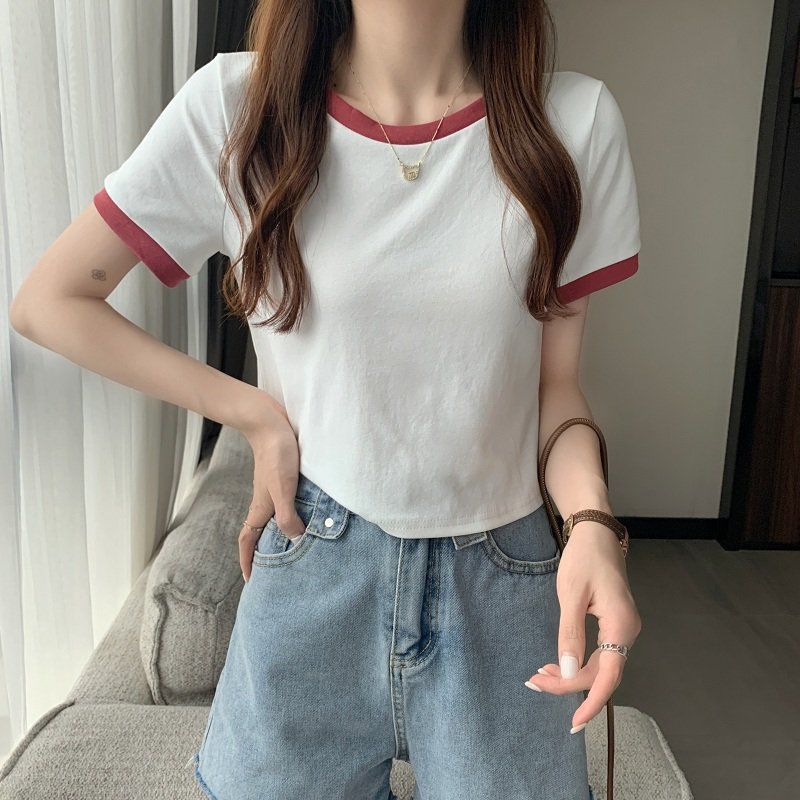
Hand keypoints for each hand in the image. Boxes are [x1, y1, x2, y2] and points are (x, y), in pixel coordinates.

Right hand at [236, 395, 305, 581]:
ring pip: (275, 519)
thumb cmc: (275, 455)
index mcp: (260, 508)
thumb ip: (287, 515)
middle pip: (261, 533)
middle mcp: (265, 502)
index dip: (248, 561)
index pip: (248, 540)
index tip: (251, 581)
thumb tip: (295, 539)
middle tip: (276, 571)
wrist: (270, 422)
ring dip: (281, 535)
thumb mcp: (283, 489)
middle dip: (264, 553)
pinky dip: (294, 516)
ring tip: (295, 549)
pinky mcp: (284, 478)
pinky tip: (309, 515)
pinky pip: (288, 505)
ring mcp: (274, 490)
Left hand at [523, 520, 641, 732]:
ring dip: (572, 674)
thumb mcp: (571, 594)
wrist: (596, 532)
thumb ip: (570, 634)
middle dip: (569, 685)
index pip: (608, 677)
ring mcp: (622, 628)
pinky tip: (557, 663)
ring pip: (599, 665)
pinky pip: (598, 653)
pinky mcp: (613, 623)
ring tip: (540, 675)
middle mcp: (628, 631)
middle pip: (601, 674)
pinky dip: (577, 661)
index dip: (589, 702)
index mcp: (622, 626)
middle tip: (535, 682)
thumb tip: (570, 672)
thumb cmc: (584, 557)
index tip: (572, 723)